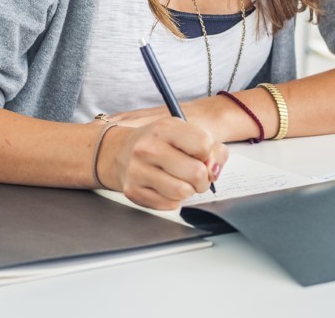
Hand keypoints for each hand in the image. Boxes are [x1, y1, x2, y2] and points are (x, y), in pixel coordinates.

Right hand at [97, 119, 226, 209]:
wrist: (120, 152)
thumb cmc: (160, 143)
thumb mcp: (185, 133)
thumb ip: (211, 148)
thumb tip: (215, 170)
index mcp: (165, 128)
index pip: (204, 145)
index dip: (209, 154)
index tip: (200, 154)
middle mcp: (148, 148)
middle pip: (196, 173)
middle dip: (203, 178)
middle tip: (196, 175)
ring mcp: (138, 171)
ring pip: (183, 192)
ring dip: (188, 190)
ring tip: (181, 181)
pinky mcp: (133, 191)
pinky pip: (169, 205)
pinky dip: (174, 199)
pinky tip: (166, 187)